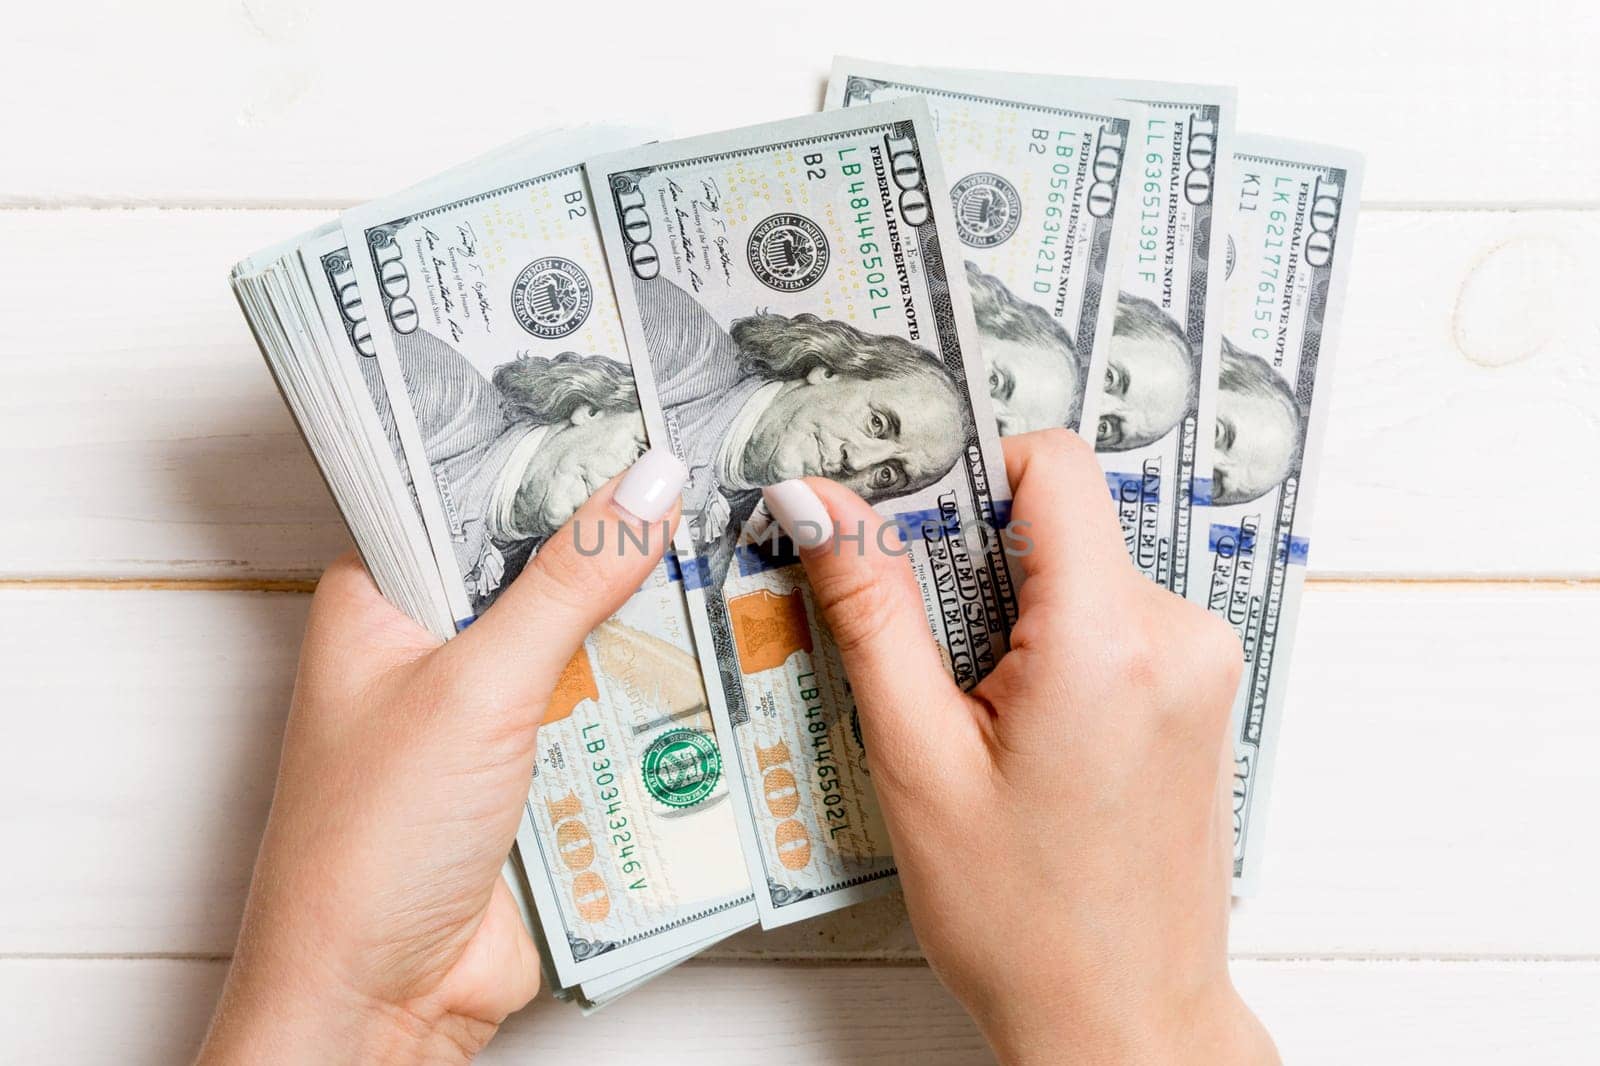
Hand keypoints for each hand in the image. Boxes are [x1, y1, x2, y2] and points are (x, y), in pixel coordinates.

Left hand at [198, 449, 687, 1064]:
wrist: (378, 1005)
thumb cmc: (369, 847)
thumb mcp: (478, 686)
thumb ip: (569, 581)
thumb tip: (649, 484)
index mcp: (380, 599)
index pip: (469, 493)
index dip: (549, 455)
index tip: (636, 407)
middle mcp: (431, 647)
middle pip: (540, 565)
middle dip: (617, 537)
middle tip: (708, 472)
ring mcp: (487, 712)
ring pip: (584, 639)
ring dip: (646, 618)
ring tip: (736, 549)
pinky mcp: (537, 773)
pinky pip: (608, 711)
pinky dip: (656, 693)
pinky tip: (722, 656)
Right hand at [762, 430, 1278, 1065]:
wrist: (1122, 1020)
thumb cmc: (1022, 918)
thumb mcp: (918, 757)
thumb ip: (869, 609)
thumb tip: (818, 502)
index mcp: (1108, 638)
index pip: (1052, 463)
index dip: (970, 473)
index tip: (907, 525)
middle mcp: (1178, 633)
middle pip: (1061, 518)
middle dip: (975, 560)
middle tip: (923, 651)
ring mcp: (1202, 664)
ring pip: (1082, 568)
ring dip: (1011, 610)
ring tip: (971, 713)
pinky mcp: (1202, 691)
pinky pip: (1114, 617)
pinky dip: (1053, 641)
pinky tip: (1017, 728)